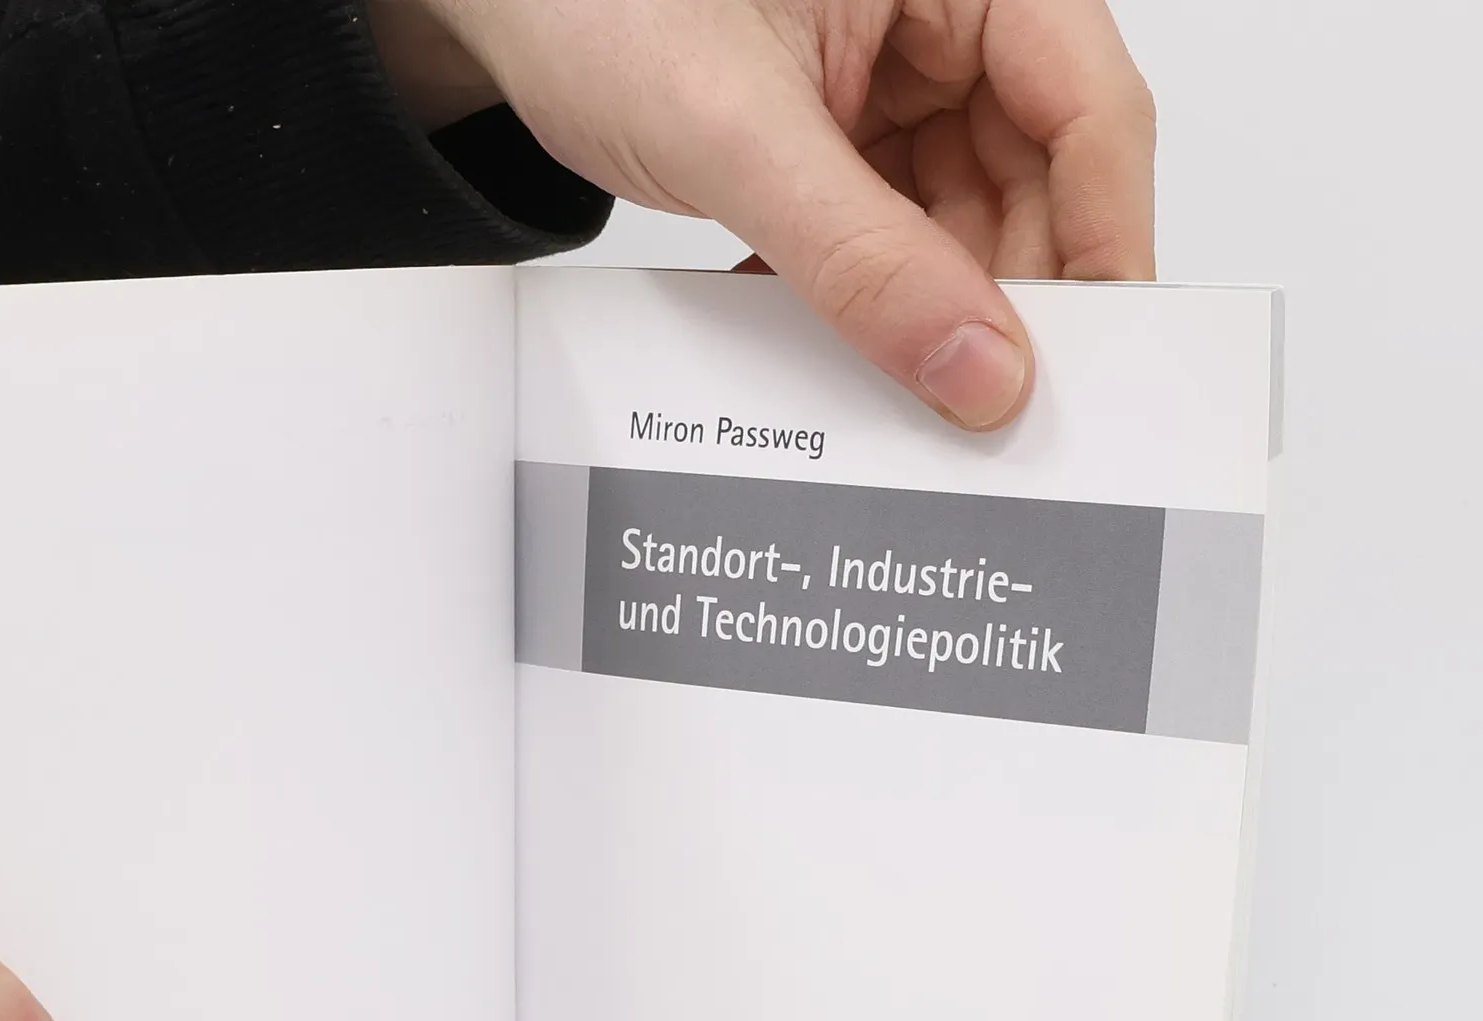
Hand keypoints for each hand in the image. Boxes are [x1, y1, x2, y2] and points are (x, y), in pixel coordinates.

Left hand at [380, 0, 1155, 430]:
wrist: (491, 5)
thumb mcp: (737, 133)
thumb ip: (859, 258)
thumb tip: (973, 366)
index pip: (1088, 104)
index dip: (1105, 237)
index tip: (1096, 355)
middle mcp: (940, 15)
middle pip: (1033, 179)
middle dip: (1000, 297)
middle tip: (981, 405)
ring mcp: (890, 80)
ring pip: (957, 222)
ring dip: (917, 310)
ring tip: (885, 381)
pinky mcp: (837, 139)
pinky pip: (885, 236)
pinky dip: (857, 297)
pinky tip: (816, 333)